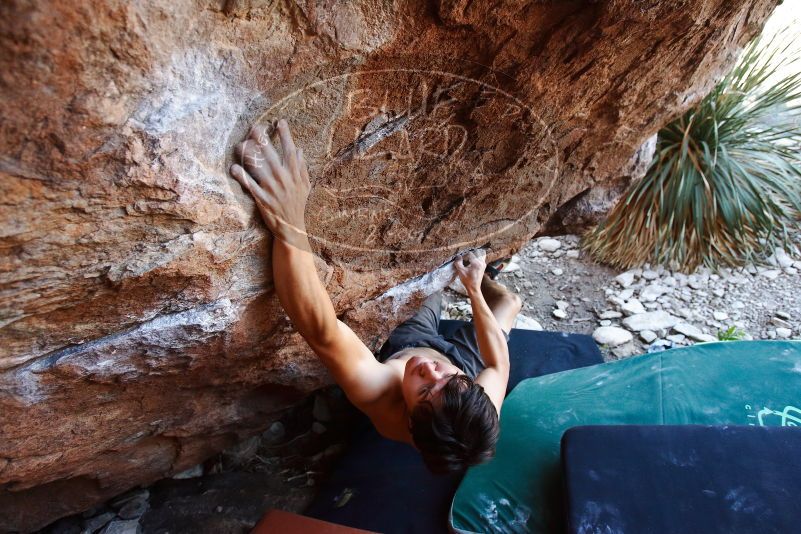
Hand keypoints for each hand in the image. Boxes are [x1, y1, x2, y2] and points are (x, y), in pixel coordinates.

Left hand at [230, 119, 310, 244]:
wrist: (292, 228)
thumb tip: (299, 150)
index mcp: (294, 174)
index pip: (290, 150)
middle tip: (254, 127)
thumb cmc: (298, 205)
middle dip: (262, 138)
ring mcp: (272, 188)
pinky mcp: (262, 198)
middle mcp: (283, 178)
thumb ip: (302, 167)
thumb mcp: (305, 185)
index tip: (279, 122)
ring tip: (239, 145)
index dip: (285, 135)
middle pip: (271, 153)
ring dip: (248, 154)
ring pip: (258, 166)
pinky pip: (250, 185)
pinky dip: (242, 176)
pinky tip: (234, 168)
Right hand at [454, 251, 485, 294]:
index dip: (464, 254)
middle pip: (477, 252)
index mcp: (476, 263)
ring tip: (469, 258)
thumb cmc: (467, 280)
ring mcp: (483, 265)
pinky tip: (471, 262)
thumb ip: (458, 263)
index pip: (470, 253)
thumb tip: (458, 256)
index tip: (461, 258)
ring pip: (481, 254)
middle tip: (465, 256)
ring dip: (475, 254)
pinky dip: (477, 258)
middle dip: (471, 253)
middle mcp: (481, 262)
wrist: (474, 288)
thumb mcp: (461, 271)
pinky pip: (481, 259)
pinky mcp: (483, 267)